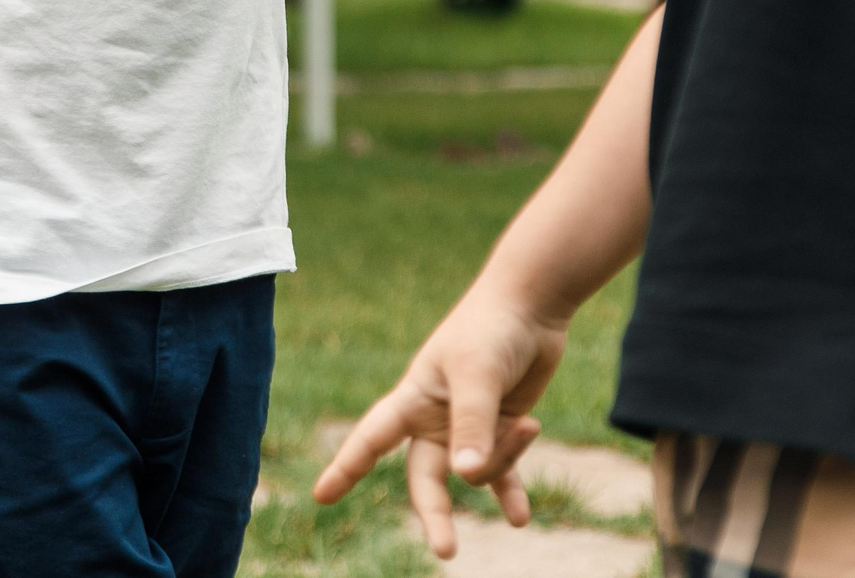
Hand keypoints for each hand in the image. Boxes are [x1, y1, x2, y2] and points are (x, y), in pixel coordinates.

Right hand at [310, 288, 567, 560]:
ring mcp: (468, 427)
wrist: (532, 305)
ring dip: (502, 459)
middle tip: (446, 550)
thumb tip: (468, 477)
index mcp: (412, 398)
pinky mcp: (501, 428)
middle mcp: (434, 418)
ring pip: (475, 471)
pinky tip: (519, 518)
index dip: (346, 467)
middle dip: (434, 513)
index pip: (371, 439)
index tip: (322, 497)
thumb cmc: (491, 330)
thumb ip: (473, 427)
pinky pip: (503, 472)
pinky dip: (512, 492)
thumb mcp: (478, 375)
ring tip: (528, 426)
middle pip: (425, 478)